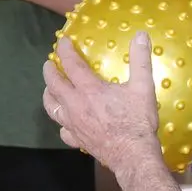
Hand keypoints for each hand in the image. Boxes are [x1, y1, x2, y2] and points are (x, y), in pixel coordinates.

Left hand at [41, 32, 162, 175]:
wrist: (132, 155)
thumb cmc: (137, 121)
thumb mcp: (142, 87)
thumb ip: (140, 60)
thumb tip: (141, 35)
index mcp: (89, 90)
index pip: (71, 64)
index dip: (65, 51)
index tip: (62, 42)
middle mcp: (75, 105)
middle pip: (53, 84)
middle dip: (49, 71)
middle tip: (49, 63)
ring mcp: (73, 124)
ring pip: (51, 107)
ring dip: (48, 95)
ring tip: (50, 88)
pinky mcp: (76, 139)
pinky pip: (62, 130)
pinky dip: (61, 123)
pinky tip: (65, 121)